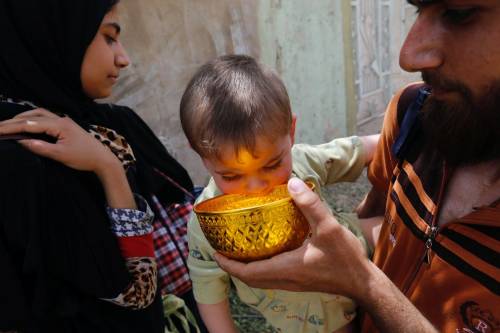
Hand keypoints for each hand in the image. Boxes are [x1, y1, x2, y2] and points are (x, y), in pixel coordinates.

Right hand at [0, 108, 120, 173]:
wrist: (103, 159)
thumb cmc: (84, 158)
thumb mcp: (61, 155)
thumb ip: (41, 147)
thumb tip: (22, 141)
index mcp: (59, 125)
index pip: (30, 124)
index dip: (11, 127)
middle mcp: (61, 119)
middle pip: (33, 115)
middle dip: (14, 121)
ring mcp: (64, 122)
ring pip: (39, 114)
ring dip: (24, 117)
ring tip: (9, 124)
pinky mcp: (66, 126)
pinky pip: (45, 119)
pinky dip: (33, 120)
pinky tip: (28, 125)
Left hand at [214, 177, 372, 299]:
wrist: (362, 283)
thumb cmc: (345, 258)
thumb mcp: (329, 227)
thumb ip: (310, 204)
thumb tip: (292, 183)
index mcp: (286, 268)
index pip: (248, 272)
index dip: (229, 265)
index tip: (216, 253)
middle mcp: (285, 279)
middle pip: (250, 278)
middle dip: (233, 267)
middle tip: (222, 251)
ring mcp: (293, 283)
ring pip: (261, 280)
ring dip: (246, 269)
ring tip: (238, 252)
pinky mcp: (300, 282)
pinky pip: (272, 278)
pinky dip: (261, 270)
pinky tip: (266, 254)